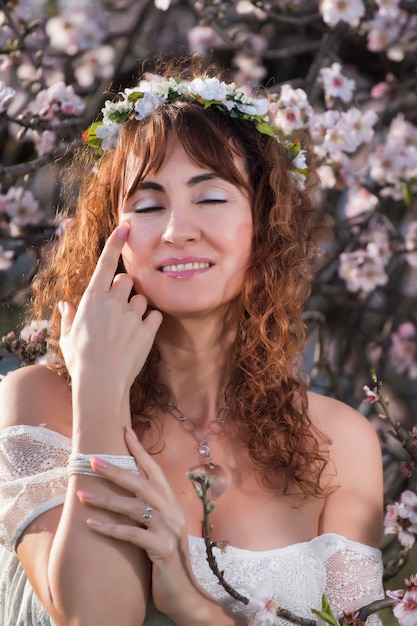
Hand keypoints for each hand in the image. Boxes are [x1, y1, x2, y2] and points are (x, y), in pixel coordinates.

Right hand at [59, 221, 162, 394]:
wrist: (101, 383)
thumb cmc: (81, 361)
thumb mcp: (68, 337)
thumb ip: (69, 317)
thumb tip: (65, 305)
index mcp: (92, 299)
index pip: (106, 263)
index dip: (116, 242)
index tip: (126, 226)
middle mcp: (113, 302)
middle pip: (127, 280)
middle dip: (125, 290)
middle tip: (119, 311)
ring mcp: (132, 314)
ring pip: (142, 298)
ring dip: (138, 308)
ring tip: (128, 330)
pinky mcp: (148, 328)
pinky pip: (155, 315)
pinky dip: (151, 323)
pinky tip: (140, 336)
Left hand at [77, 427, 200, 618]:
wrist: (184, 593)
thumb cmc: (166, 558)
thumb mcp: (161, 528)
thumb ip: (150, 508)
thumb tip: (128, 489)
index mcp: (171, 502)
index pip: (154, 470)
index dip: (140, 450)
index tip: (125, 430)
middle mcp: (172, 511)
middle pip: (141, 483)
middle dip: (115, 470)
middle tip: (92, 460)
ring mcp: (169, 529)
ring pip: (134, 507)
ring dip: (106, 500)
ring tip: (82, 495)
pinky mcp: (162, 549)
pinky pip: (132, 534)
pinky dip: (110, 528)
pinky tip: (91, 524)